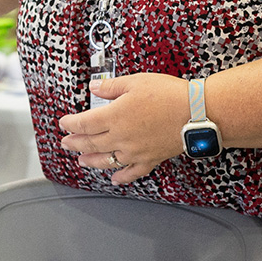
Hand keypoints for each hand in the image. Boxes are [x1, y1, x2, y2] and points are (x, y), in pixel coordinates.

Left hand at [55, 73, 190, 184]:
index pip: (84, 123)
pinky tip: (115, 178)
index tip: (63, 123)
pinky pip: (132, 172)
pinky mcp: (150, 159)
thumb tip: (94, 86)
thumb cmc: (169, 95)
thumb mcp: (135, 82)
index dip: (70, 124)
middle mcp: (121, 137)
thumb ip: (111, 86)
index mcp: (115, 116)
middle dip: (75, 143)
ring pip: (107, 160)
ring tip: (81, 160)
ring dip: (91, 161)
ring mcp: (135, 151)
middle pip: (91, 143)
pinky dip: (121, 177)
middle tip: (65, 143)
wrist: (197, 113)